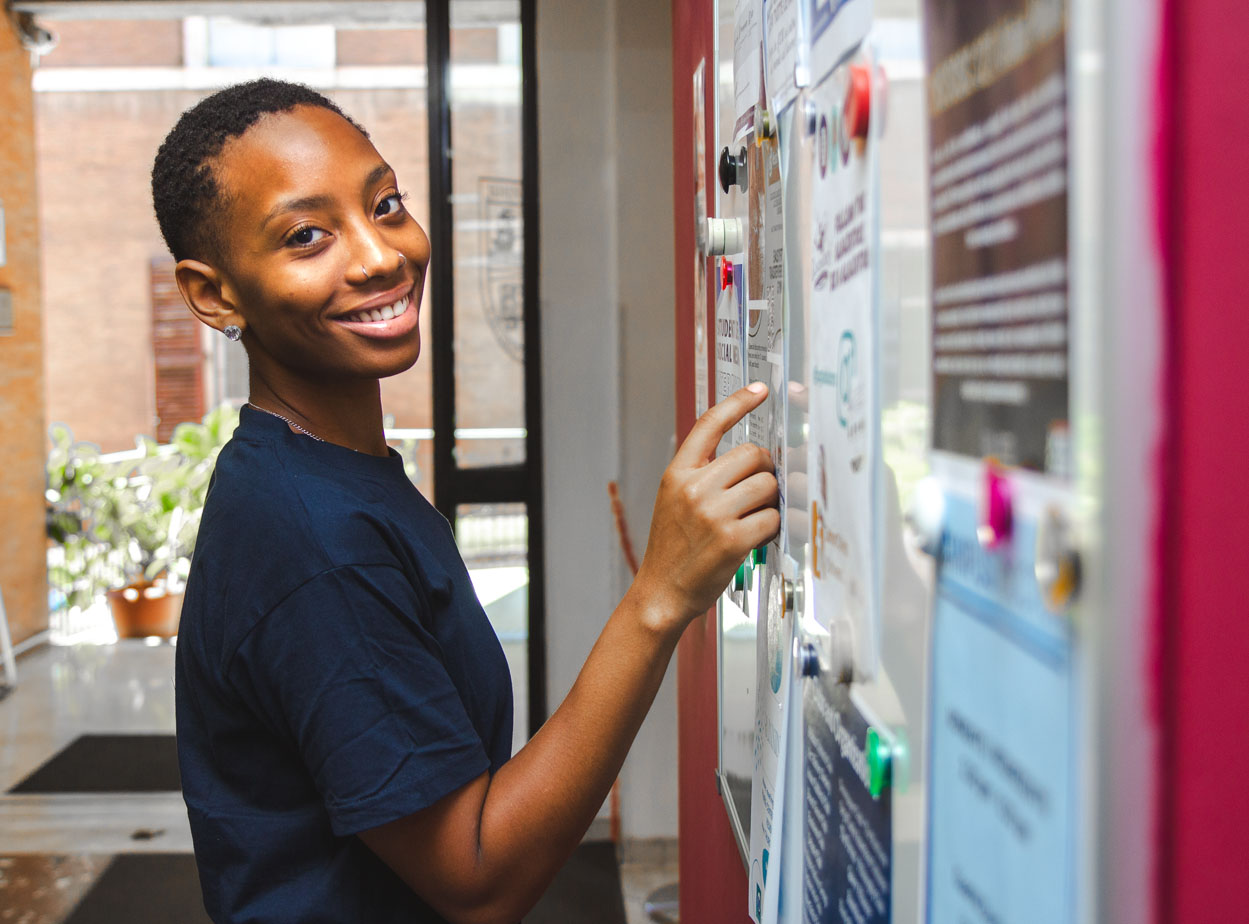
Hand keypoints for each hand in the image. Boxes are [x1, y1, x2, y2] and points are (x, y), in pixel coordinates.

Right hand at [632, 383, 779, 632]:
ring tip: (754, 516)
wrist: (661, 592)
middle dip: (764, 470)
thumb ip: (703, 475)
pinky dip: (771, 527)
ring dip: (770, 500)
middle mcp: (694, 488)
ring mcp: (713, 513)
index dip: (739, 402)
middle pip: (752, 455)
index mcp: (677, 473)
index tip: (760, 390)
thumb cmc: (673, 548)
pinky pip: (772, 518)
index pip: (710, 425)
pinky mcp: (733, 540)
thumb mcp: (674, 500)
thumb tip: (751, 458)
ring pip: (767, 485)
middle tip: (759, 490)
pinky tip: (756, 536)